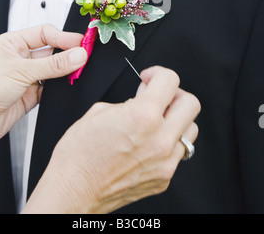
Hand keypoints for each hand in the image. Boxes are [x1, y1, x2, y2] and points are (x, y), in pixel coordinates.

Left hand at [0, 24, 86, 150]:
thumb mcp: (21, 71)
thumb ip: (53, 65)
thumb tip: (77, 55)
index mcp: (13, 43)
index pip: (45, 33)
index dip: (64, 37)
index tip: (81, 42)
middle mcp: (20, 59)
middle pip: (52, 51)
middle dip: (68, 54)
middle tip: (84, 56)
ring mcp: (26, 77)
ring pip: (54, 70)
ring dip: (65, 72)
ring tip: (78, 71)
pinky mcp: (31, 95)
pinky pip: (52, 88)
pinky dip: (60, 88)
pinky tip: (66, 86)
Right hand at [24, 66, 199, 213]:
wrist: (72, 191)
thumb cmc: (79, 155)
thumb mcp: (99, 111)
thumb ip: (128, 101)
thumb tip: (142, 98)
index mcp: (143, 116)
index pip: (170, 80)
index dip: (158, 73)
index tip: (150, 78)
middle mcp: (160, 139)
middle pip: (191, 104)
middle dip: (174, 94)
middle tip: (158, 97)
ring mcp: (165, 161)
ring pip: (190, 130)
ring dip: (176, 120)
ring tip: (156, 121)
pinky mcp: (164, 178)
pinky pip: (178, 153)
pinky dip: (168, 143)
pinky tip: (149, 142)